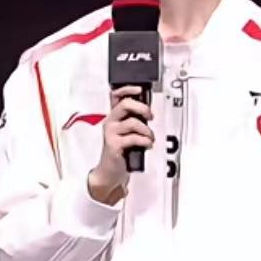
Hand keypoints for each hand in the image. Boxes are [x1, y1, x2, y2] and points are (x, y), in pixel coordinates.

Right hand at [84, 85, 153, 200]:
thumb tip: (148, 112)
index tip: (139, 89)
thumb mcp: (127, 132)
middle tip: (150, 116)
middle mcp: (110, 121)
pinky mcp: (114, 144)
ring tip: (150, 137)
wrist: (110, 171)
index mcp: (114, 116)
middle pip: (125, 104)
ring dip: (146, 130)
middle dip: (142, 108)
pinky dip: (144, 141)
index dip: (127, 89)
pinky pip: (133, 138)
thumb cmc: (121, 151)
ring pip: (132, 122)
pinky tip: (147, 145)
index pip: (116, 95)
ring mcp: (111, 133)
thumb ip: (135, 120)